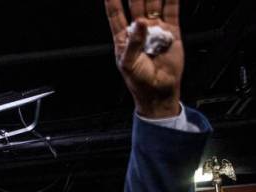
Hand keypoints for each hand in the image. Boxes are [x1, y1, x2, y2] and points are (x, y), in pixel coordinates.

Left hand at [105, 0, 182, 117]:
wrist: (159, 90)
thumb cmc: (140, 81)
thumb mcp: (129, 63)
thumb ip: (133, 42)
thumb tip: (140, 22)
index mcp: (124, 38)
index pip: (116, 15)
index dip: (112, 2)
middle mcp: (139, 30)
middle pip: (136, 4)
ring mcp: (156, 29)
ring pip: (154, 4)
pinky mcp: (171, 31)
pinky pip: (172, 11)